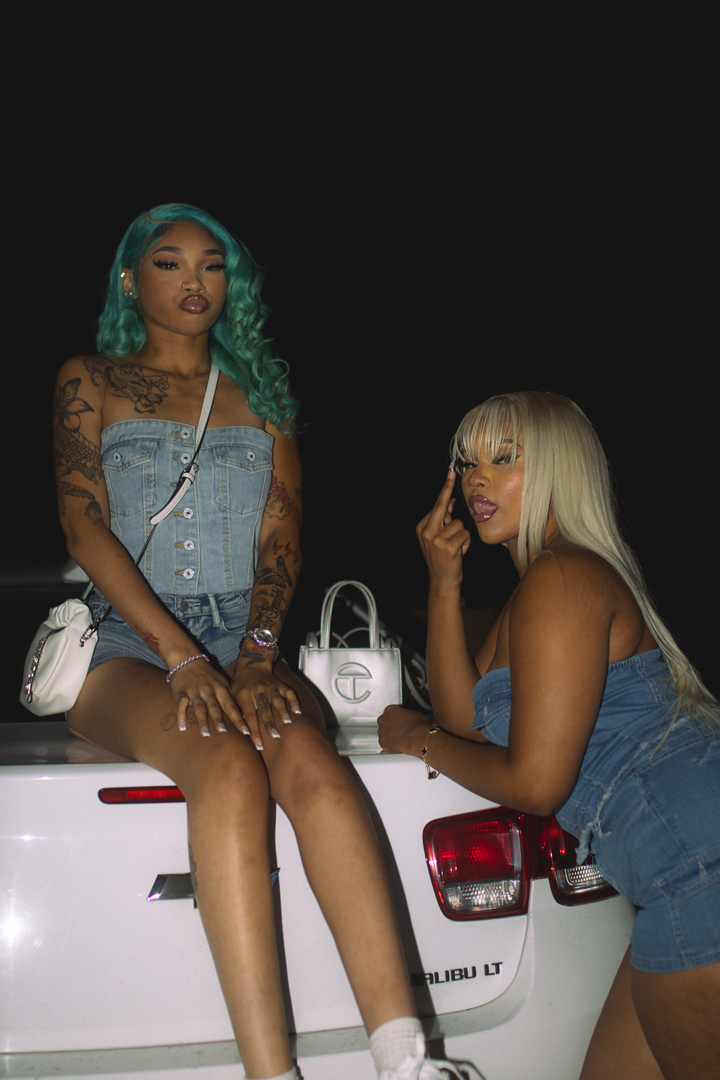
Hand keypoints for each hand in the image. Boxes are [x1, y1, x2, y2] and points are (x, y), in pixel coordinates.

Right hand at [168, 659, 244, 737]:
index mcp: (221, 689)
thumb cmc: (208, 676)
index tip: (246, 731)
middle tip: (224, 732)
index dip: (238, 719)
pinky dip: (182, 716)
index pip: (231, 706)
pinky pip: (182, 705)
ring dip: (202, 721)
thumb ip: (229, 698)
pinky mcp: (182, 693)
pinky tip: (183, 728)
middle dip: (219, 719)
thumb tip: (243, 715)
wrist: (188, 660)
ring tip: (205, 735)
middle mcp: (209, 691)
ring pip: (199, 708)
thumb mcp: (222, 683)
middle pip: (215, 707)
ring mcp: (195, 692)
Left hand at [229, 657, 301, 749]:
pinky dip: (294, 701)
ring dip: (283, 712)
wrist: (251, 665)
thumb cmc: (239, 685)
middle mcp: (258, 690)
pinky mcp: (280, 684)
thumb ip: (236, 711)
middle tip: (274, 736)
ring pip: (278, 700)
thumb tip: (240, 732)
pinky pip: (289, 692)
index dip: (253, 729)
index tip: (257, 743)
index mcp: (244, 695)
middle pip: (265, 709)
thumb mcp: (232, 695)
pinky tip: (297, 711)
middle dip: (270, 724)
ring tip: (288, 723)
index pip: (249, 715)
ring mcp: (271, 687)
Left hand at [377, 704, 429, 756]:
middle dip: (391, 724)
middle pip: (384, 721)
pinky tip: (397, 743)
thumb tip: (408, 715)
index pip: (390, 711)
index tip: (400, 719)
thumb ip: (407, 713)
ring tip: (400, 737)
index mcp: (390, 709)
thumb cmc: (417, 726)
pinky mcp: (382, 742)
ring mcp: (381, 731)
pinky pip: (384, 742)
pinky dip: (389, 743)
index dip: (396, 716)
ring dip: (389, 734)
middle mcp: (383, 719)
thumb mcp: (415, 712)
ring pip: (384, 732)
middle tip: (400, 728)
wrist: (416, 739)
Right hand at [416, 467, 470, 587]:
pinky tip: (460, 552)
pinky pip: (465, 535)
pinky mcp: (448, 546)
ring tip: (457, 547)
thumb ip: (443, 520)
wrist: (442, 581)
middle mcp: (426, 531)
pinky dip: (466, 543)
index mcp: (422, 527)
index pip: (436, 505)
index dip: (444, 489)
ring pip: (459, 523)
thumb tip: (449, 501)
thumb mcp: (439, 537)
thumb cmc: (443, 558)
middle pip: (441, 506)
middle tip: (452, 472)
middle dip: (447, 489)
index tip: (449, 472)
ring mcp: (436, 539)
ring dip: (462, 535)